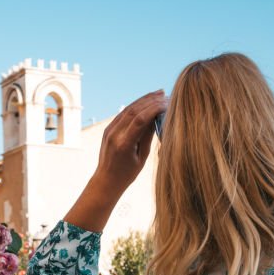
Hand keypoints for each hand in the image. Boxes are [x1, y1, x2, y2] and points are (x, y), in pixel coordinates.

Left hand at [65, 90, 167, 232]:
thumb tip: (157, 116)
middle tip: (165, 95)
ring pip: (128, 109)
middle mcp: (114, 134)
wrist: (106, 180)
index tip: (167, 104)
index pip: (141, 119)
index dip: (155, 108)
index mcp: (124, 144)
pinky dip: (136, 106)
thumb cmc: (127, 173)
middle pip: (134, 110)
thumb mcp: (142, 157)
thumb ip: (148, 136)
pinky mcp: (108, 129)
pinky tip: (146, 101)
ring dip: (144, 100)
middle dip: (151, 100)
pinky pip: (123, 113)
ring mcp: (109, 131)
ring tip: (158, 94)